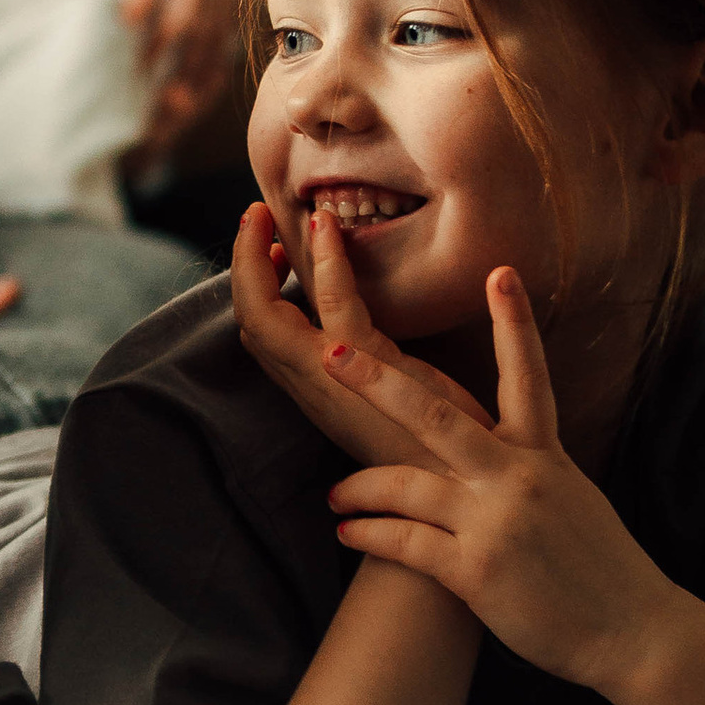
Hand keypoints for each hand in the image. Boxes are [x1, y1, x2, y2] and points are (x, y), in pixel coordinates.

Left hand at [127, 0, 265, 146]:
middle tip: (138, 78)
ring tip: (172, 101)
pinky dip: (213, 66)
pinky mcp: (238, 1)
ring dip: (190, 67)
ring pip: (207, 33)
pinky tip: (201, 90)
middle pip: (182, 14)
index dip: (141, 3)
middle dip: (162, 47)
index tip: (124, 28)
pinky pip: (227, 38)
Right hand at [230, 198, 492, 466]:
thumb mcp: (393, 395)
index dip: (253, 286)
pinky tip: (327, 228)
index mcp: (314, 388)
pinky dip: (325, 262)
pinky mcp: (368, 370)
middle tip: (251, 216)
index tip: (270, 244)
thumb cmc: (438, 443)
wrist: (464, 490)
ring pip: (265, 314)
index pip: (260, 334)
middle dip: (241, 264)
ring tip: (264, 214)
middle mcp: (311, 384)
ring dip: (256, 259)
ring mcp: (333, 378)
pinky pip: (334, 306)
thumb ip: (370, 364)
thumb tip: (364, 326)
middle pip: (248, 320)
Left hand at [323, 267, 676, 690]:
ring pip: (405, 484)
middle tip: (333, 352)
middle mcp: (518, 478)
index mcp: (545, 456)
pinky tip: (348, 534)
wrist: (635, 634)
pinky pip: (403, 542)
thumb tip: (491, 450)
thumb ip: (529, 469)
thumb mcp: (572, 500)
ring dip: (360, 489)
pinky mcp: (476, 571)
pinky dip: (370, 535)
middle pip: (436, 417)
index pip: (527, 377)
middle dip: (378, 383)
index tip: (500, 271)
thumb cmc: (601, 570)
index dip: (514, 324)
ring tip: (336, 497)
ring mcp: (495, 523)